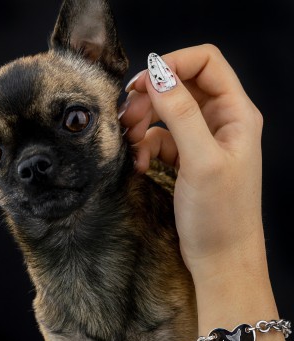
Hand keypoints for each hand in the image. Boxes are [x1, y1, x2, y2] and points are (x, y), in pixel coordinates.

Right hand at [120, 44, 264, 280]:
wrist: (220, 257)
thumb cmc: (221, 216)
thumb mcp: (201, 161)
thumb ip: (181, 114)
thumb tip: (157, 75)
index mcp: (236, 113)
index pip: (205, 62)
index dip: (172, 64)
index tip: (142, 83)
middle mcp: (221, 121)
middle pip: (180, 87)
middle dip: (150, 99)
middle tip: (126, 118)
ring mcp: (202, 140)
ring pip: (165, 113)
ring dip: (142, 124)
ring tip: (129, 144)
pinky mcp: (187, 158)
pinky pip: (159, 139)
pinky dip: (145, 147)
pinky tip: (139, 164)